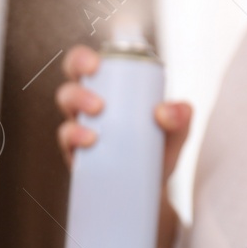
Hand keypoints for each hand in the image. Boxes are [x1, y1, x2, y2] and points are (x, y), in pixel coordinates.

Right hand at [54, 44, 192, 189]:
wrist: (152, 188)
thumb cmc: (159, 149)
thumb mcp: (176, 130)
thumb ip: (180, 116)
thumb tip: (165, 111)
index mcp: (107, 91)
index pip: (85, 67)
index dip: (82, 60)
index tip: (96, 64)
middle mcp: (88, 109)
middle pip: (68, 91)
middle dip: (77, 92)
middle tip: (99, 105)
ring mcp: (80, 134)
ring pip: (65, 120)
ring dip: (76, 125)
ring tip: (96, 134)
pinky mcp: (77, 158)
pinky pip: (67, 146)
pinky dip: (75, 142)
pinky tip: (89, 144)